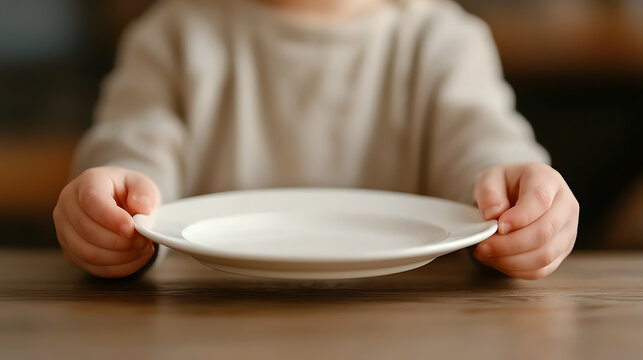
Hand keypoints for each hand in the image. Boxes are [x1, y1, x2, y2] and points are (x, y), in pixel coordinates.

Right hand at [53, 167, 159, 277]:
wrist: (120, 203)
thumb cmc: (129, 192)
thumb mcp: (142, 185)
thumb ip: (145, 193)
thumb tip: (143, 209)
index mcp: (87, 183)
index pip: (90, 200)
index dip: (111, 218)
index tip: (132, 228)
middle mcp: (68, 206)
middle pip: (86, 230)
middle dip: (119, 241)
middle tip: (143, 241)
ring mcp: (65, 230)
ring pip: (87, 252)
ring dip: (119, 256)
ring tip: (141, 250)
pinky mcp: (71, 252)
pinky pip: (92, 266)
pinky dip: (117, 267)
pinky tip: (134, 258)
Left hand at [473, 162, 578, 278]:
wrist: (517, 192)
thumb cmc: (506, 184)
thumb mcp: (490, 178)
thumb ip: (489, 193)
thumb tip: (494, 214)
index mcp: (548, 181)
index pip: (540, 201)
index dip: (518, 218)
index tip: (497, 226)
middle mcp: (565, 207)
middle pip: (544, 232)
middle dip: (509, 244)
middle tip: (484, 245)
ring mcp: (567, 231)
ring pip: (545, 256)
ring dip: (511, 260)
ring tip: (487, 253)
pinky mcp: (561, 252)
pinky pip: (541, 269)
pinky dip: (516, 269)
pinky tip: (498, 260)